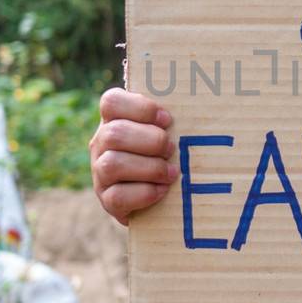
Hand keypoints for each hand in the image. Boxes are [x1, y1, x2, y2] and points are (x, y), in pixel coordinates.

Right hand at [90, 87, 177, 226]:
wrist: (160, 199)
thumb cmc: (167, 154)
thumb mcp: (166, 131)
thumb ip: (170, 119)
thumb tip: (201, 103)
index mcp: (113, 120)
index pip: (111, 102)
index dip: (141, 108)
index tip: (167, 119)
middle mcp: (100, 144)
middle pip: (114, 134)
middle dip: (151, 141)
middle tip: (171, 149)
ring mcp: (100, 173)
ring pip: (112, 164)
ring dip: (150, 167)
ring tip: (171, 172)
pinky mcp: (107, 200)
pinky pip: (118, 196)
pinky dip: (145, 193)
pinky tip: (162, 190)